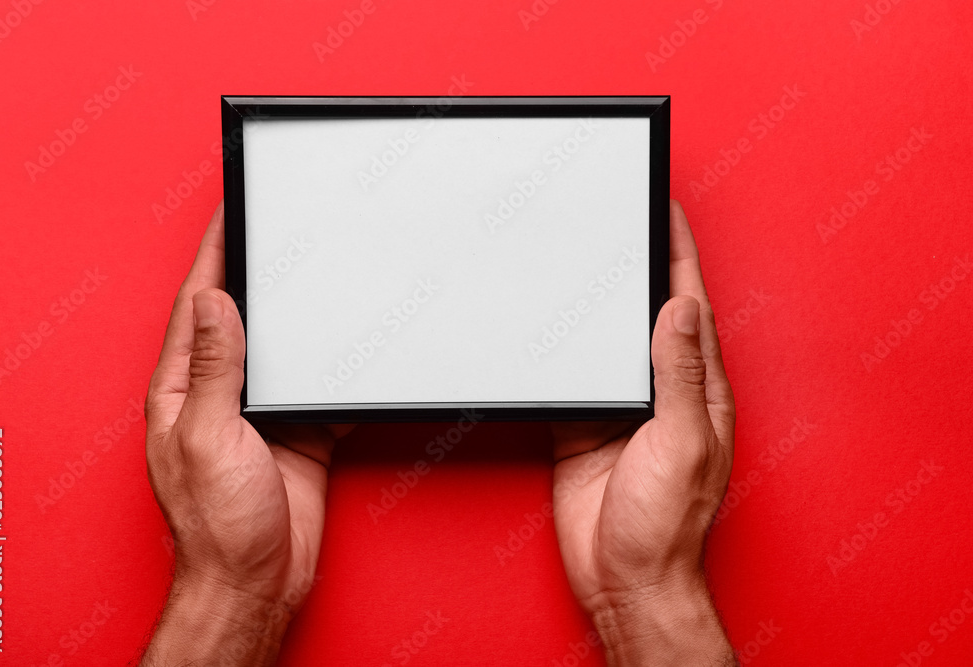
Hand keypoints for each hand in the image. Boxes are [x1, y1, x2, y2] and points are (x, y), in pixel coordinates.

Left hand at [141, 201, 351, 665]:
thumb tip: (212, 301)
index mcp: (184, 388)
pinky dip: (339, 368)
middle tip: (281, 227)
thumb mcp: (210, 436)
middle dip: (259, 271)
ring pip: (286, 348)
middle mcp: (221, 393)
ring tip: (322, 272)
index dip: (214, 255)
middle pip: (243, 317)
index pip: (197, 304)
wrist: (257, 582)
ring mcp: (263, 412)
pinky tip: (356, 346)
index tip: (231, 213)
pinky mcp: (300, 432)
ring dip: (303, 315)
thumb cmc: (218, 525)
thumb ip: (214, 368)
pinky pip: (321, 388)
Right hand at [551, 201, 736, 665]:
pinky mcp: (581, 424)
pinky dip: (559, 346)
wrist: (625, 579)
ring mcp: (618, 405)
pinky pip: (569, 374)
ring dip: (595, 297)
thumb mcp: (681, 443)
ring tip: (579, 251)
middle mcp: (659, 388)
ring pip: (604, 336)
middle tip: (618, 213)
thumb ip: (678, 376)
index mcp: (696, 387)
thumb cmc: (667, 526)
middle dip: (634, 260)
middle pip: (645, 309)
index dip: (678, 253)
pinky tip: (548, 322)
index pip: (689, 304)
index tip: (666, 208)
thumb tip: (679, 309)